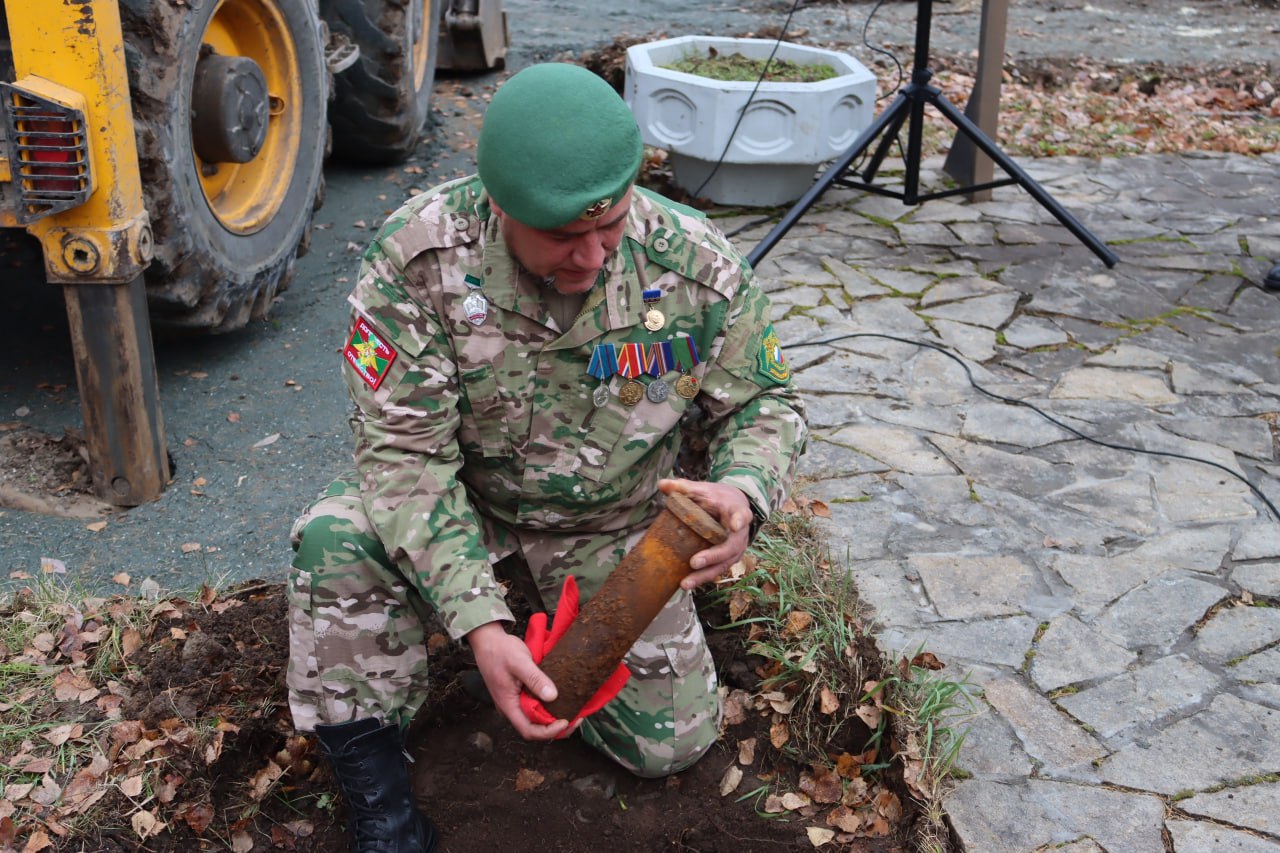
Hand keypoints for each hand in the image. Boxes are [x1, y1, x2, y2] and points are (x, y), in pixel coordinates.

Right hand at [465, 622, 571, 740]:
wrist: (488, 640)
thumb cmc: (500, 651)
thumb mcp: (520, 662)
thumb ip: (535, 679)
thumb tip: (553, 696)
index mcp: (508, 705)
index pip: (528, 730)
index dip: (548, 732)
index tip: (565, 722)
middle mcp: (511, 708)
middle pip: (534, 728)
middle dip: (556, 729)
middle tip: (576, 719)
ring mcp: (515, 702)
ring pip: (535, 719)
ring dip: (553, 719)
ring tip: (573, 712)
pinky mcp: (519, 695)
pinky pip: (535, 707)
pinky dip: (549, 708)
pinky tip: (561, 700)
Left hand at [658, 478, 752, 590]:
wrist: (735, 506)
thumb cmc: (718, 498)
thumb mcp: (704, 489)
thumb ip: (685, 487)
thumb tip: (662, 484)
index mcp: (736, 511)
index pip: (742, 514)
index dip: (739, 520)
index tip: (735, 525)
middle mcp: (740, 533)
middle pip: (730, 547)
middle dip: (713, 557)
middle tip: (694, 562)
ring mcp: (736, 549)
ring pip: (723, 565)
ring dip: (705, 575)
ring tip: (685, 583)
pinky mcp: (728, 559)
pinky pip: (717, 570)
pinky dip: (702, 578)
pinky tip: (686, 583)